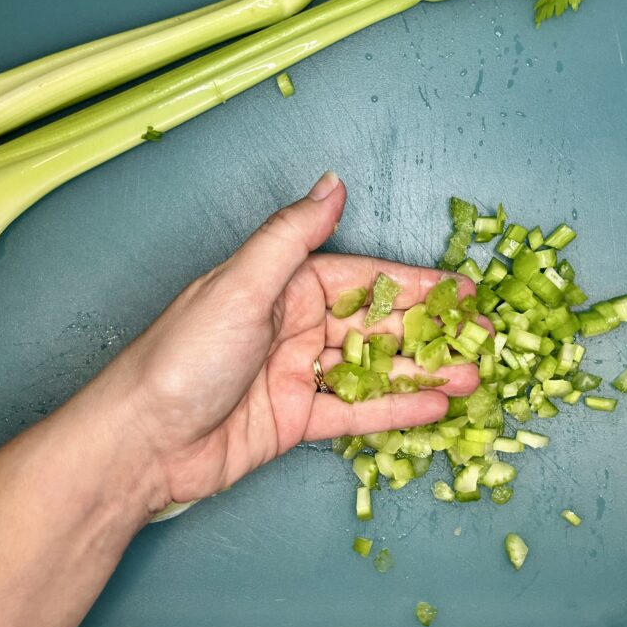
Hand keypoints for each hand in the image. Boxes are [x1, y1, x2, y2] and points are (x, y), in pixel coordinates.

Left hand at [106, 172, 478, 508]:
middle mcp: (296, 327)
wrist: (141, 443)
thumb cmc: (182, 357)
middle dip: (432, 330)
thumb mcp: (241, 285)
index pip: (366, 279)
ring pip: (373, 370)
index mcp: (285, 287)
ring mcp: (298, 376)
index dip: (417, 283)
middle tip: (485, 338)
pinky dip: (393, 410)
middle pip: (378, 325)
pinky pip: (355, 413)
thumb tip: (332, 183)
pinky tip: (433, 407)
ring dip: (422, 372)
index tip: (462, 289)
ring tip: (471, 376)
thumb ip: (292, 236)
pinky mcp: (295, 420)